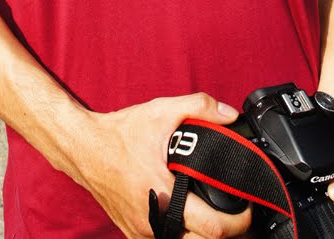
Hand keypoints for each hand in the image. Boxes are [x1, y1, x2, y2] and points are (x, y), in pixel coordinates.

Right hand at [78, 93, 252, 238]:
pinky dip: (182, 237)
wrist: (84, 148)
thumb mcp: (161, 111)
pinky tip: (191, 223)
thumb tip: (230, 114)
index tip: (249, 211)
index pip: (212, 228)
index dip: (239, 223)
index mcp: (164, 196)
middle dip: (226, 236)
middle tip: (240, 219)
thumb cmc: (119, 134)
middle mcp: (154, 221)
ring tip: (219, 221)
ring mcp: (142, 231)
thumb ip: (199, 107)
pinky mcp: (134, 233)